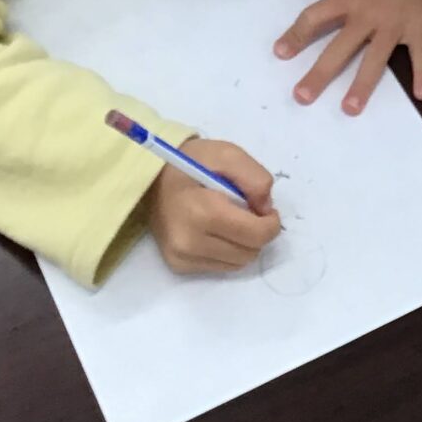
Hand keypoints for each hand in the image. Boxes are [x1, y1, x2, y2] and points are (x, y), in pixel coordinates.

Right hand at [146, 138, 280, 273]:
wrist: (151, 177)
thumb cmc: (192, 162)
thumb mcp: (228, 155)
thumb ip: (255, 178)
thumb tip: (265, 209)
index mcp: (203, 212)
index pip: (256, 235)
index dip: (270, 223)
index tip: (264, 209)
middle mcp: (190, 241)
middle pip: (249, 253)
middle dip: (257, 233)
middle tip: (247, 212)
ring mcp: (181, 256)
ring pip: (237, 263)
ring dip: (243, 244)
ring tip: (230, 220)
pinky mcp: (178, 265)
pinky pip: (220, 267)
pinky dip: (226, 251)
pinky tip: (215, 231)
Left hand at [273, 0, 421, 114]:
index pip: (316, 17)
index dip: (297, 35)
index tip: (280, 53)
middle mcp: (368, 16)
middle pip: (340, 47)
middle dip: (321, 73)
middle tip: (302, 96)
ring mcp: (394, 26)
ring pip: (376, 59)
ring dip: (364, 84)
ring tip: (350, 109)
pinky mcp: (419, 30)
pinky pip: (421, 55)